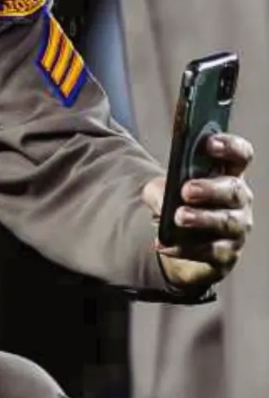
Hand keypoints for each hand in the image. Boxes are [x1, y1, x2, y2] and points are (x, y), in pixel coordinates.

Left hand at [140, 134, 254, 293]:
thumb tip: (164, 202)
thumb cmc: (174, 201)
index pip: (240, 155)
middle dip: (211, 189)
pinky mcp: (227, 254)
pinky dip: (185, 248)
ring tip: (179, 217)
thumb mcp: (159, 188)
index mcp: (226, 173)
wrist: (176, 239)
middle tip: (186, 190)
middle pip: (235, 190)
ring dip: (202, 219)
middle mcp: (238, 200)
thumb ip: (158, 189)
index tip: (208, 143)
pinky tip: (164, 244)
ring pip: (227, 223)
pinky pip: (211, 252)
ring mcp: (237, 229)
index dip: (229, 146)